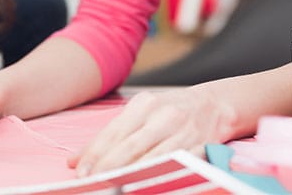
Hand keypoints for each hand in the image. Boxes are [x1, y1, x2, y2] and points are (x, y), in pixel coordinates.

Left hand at [67, 86, 238, 176]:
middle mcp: (163, 115)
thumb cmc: (171, 111)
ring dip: (130, 175)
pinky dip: (157, 176)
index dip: (95, 153)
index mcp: (144, 104)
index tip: (79, 171)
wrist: (216, 105)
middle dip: (108, 167)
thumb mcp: (141, 114)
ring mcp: (182, 132)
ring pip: (151, 158)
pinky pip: (173, 165)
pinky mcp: (198, 147)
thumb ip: (110, 136)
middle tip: (91, 183)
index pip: (114, 131)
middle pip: (130, 145)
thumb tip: (75, 161)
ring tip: (113, 186)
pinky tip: (143, 185)